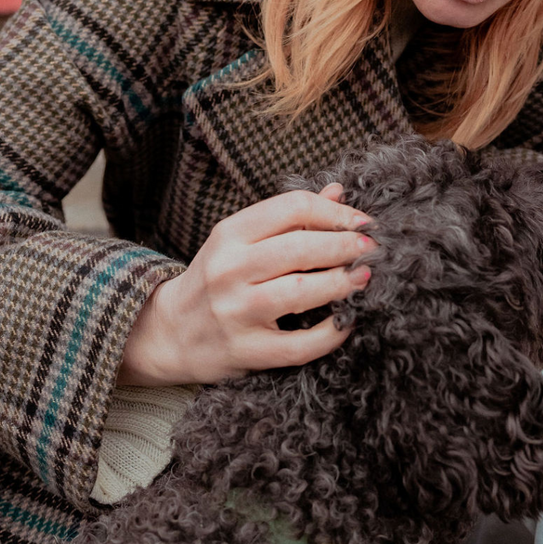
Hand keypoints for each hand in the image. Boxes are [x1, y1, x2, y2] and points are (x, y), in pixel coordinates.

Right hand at [117, 183, 373, 386]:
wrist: (170, 333)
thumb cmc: (216, 280)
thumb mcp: (241, 241)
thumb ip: (289, 218)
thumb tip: (339, 192)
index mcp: (230, 234)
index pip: (291, 208)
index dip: (335, 212)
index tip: (362, 221)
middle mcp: (229, 270)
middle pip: (300, 248)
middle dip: (345, 245)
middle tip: (373, 249)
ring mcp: (235, 313)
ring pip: (300, 293)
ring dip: (342, 283)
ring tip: (364, 277)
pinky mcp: (245, 352)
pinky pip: (298, 346)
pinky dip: (330, 334)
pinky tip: (347, 322)